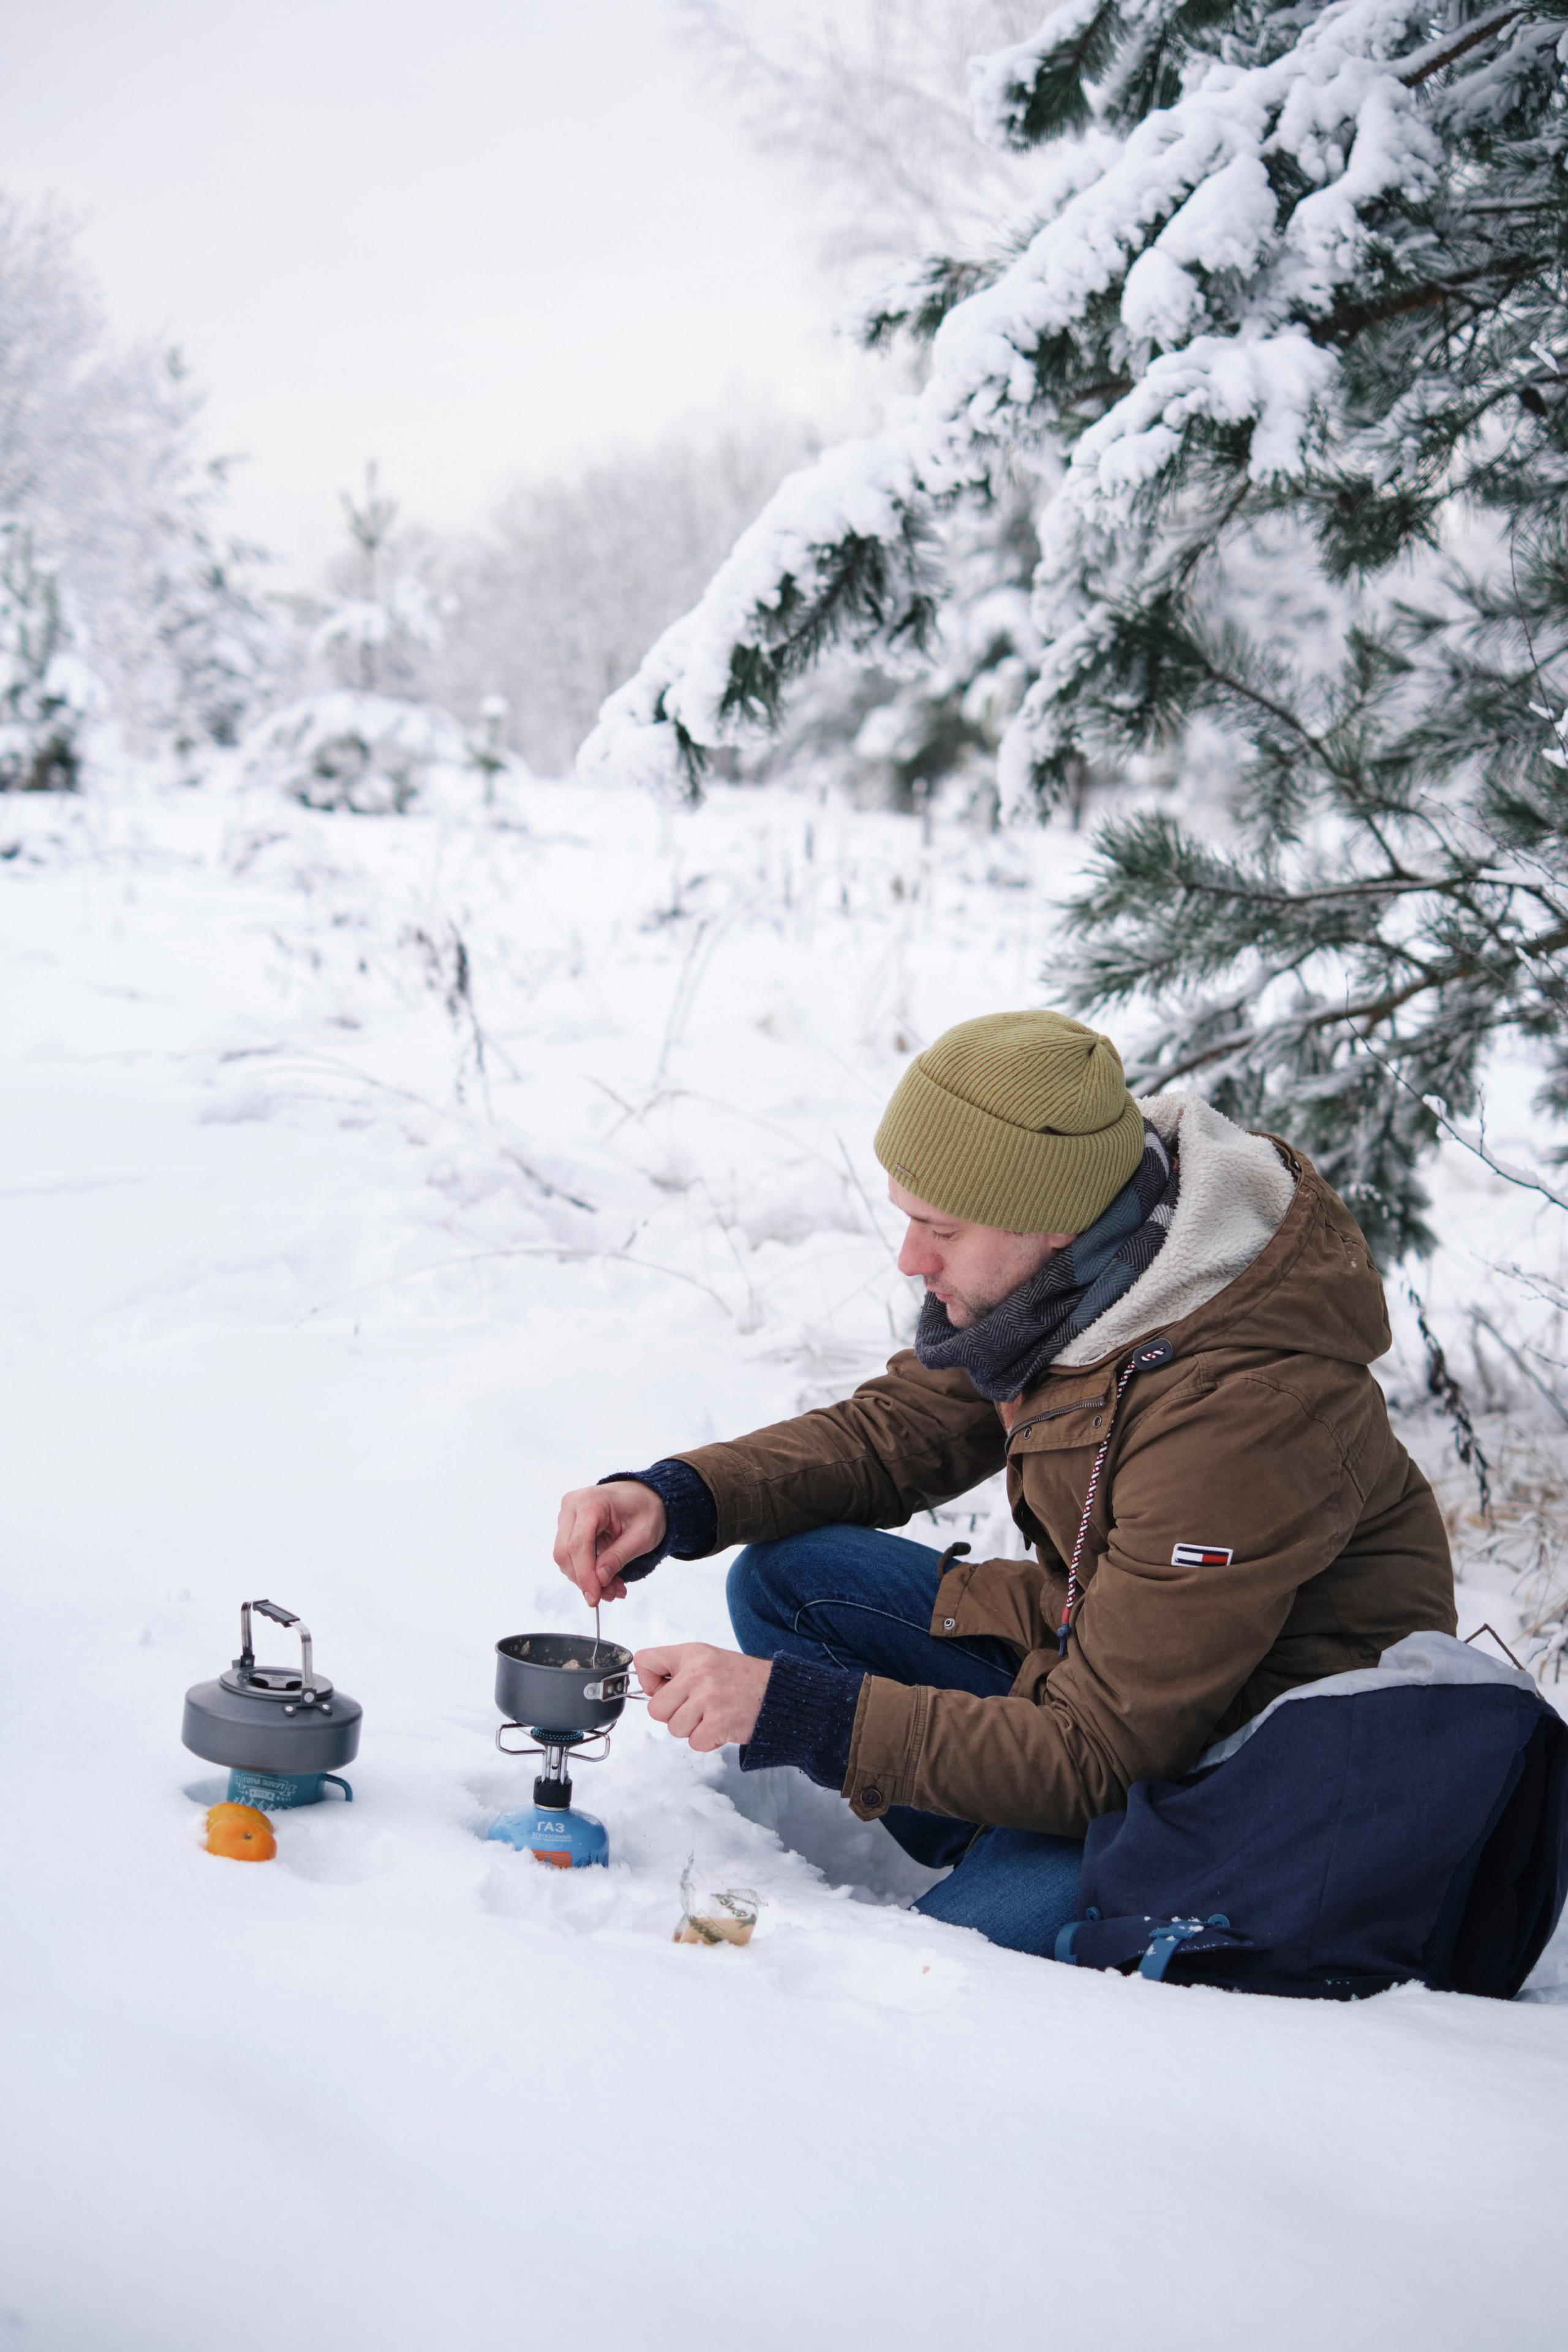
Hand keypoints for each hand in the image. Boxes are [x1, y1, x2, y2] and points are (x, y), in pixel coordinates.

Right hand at [553, 1481, 665, 1606]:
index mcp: (590, 1502)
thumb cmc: (647, 1510)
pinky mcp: (568, 1526)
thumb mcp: (642, 1536)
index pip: (578, 1545)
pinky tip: (608, 1579)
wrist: (645, 1495)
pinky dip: (587, 1571)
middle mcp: (572, 1506)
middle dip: (585, 1580)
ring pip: (565, 1557)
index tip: (594, 1598)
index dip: (584, 1575)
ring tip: (615, 1588)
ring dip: (587, 1579)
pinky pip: (571, 1556)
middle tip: (611, 1596)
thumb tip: (598, 1580)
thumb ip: (619, 1557)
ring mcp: (567, 1516)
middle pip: (565, 1553)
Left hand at [634, 1644, 771, 1752]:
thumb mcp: (707, 1659)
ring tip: (714, 1715)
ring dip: (693, 1729)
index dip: (650, 1683)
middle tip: (697, 1708)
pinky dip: (708, 1740)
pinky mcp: (717, 1723)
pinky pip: (694, 1742)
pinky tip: (723, 1726)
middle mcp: (697, 1673)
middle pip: (655, 1709)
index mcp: (691, 1654)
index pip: (644, 1661)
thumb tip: (648, 1690)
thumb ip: (679, 1670)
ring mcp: (707, 1698)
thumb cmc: (742, 1679)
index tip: (666, 1689)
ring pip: (675, 1728)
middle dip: (674, 1714)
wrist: (779, 1693)